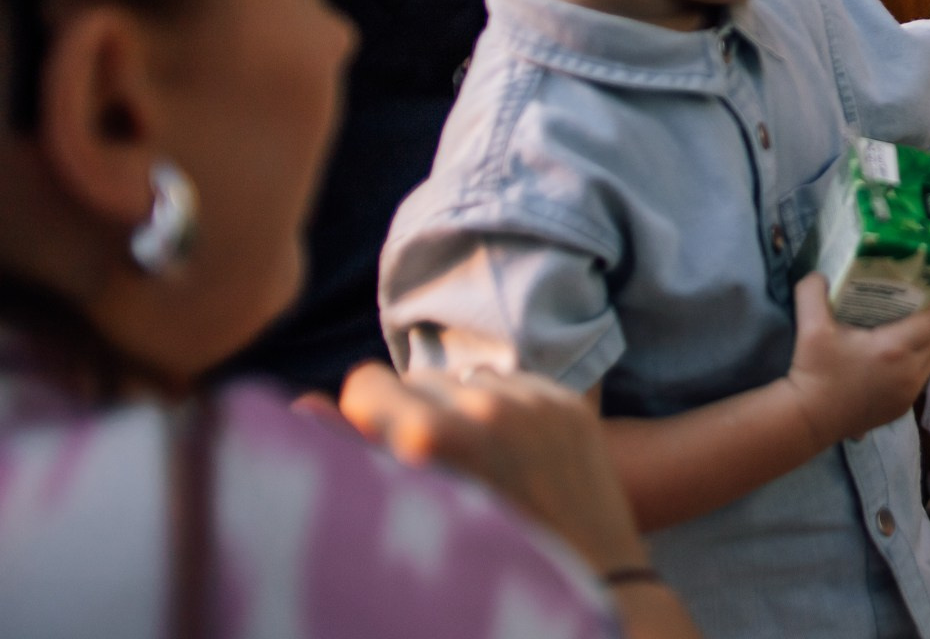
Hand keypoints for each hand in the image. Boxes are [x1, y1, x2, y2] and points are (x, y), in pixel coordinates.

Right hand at [339, 361, 647, 576]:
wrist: (582, 594)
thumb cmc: (470, 576)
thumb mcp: (401, 518)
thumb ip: (350, 457)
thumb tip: (302, 404)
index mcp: (431, 438)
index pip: (367, 382)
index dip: (364, 417)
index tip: (376, 448)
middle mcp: (486, 408)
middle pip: (419, 380)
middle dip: (414, 415)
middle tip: (431, 470)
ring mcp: (536, 404)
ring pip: (468, 380)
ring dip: (462, 409)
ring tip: (474, 468)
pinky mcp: (571, 407)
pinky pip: (517, 385)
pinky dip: (507, 411)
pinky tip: (513, 461)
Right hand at [783, 273, 929, 442]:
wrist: (808, 419)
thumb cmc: (813, 371)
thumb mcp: (810, 326)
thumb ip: (814, 290)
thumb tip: (820, 274)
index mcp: (895, 349)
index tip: (917, 290)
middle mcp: (911, 373)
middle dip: (926, 319)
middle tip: (905, 306)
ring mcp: (908, 394)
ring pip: (929, 359)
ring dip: (920, 343)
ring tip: (898, 330)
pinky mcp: (901, 409)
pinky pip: (918, 379)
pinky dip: (911, 364)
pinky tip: (890, 359)